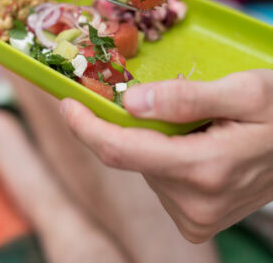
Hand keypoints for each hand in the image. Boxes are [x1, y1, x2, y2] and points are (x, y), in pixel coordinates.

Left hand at [60, 69, 272, 242]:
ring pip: (144, 165)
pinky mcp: (197, 221)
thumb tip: (130, 102)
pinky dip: (163, 154)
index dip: (86, 126)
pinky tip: (194, 143)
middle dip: (126, 124)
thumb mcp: (244, 91)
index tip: (68, 103)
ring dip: (152, 138)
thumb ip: (185, 98)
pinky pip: (159, 178)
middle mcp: (194, 204)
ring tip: (194, 123)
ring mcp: (196, 218)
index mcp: (203, 170)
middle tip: (147, 95)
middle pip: (131, 156)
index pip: (120, 151)